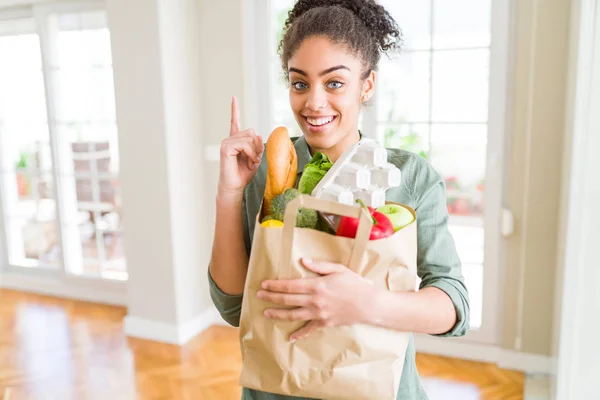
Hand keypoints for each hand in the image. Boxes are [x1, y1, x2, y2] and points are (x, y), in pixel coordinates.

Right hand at [218, 96, 263, 194]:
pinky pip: (245, 144)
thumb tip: (257, 135)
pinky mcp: (226, 147)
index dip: (235, 110)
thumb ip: (257, 146)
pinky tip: (248, 162)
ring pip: (249, 138)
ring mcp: (226, 142)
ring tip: (250, 163)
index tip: (233, 98)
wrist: (235, 186)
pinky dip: (250, 154)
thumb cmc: (243, 174)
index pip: (235, 122)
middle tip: (253, 160)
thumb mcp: (255, 158)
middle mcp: (230, 139)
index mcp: (236, 140)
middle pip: (251, 132)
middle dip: (256, 146)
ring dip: (254, 152)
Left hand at [257, 257, 376, 341]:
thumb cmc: (355, 284)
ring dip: (278, 314)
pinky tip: (290, 337)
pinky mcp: (324, 324)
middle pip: (288, 299)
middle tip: (259, 296)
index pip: (290, 285)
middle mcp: (315, 301)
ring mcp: (319, 314)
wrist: (369, 304)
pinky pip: (309, 330)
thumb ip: (319, 266)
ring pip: (293, 315)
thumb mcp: (338, 269)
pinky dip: (299, 334)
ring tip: (266, 313)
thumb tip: (303, 261)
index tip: (264, 284)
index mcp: (317, 285)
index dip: (275, 285)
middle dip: (271, 298)